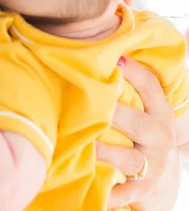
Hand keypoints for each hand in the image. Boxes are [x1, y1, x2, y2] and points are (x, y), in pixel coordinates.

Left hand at [96, 57, 178, 210]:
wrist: (161, 181)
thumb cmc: (143, 135)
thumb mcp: (147, 112)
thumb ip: (130, 89)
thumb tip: (103, 53)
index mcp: (160, 113)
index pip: (151, 88)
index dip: (135, 72)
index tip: (115, 58)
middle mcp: (160, 137)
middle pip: (137, 123)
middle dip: (114, 113)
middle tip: (90, 104)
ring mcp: (153, 165)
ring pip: (129, 158)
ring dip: (105, 151)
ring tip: (84, 144)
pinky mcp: (142, 189)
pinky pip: (125, 192)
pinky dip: (109, 192)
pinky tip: (92, 186)